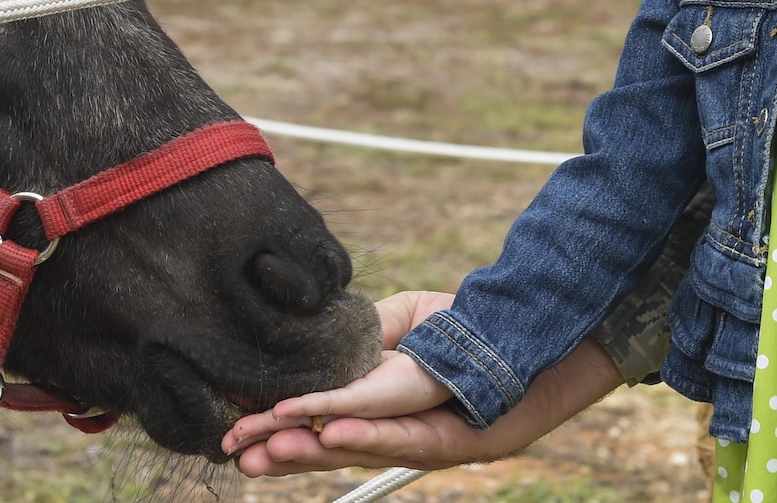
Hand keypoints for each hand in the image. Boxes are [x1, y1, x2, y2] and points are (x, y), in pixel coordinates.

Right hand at [221, 293, 624, 476]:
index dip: (278, 429)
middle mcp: (402, 432)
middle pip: (331, 450)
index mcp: (384, 409)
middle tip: (233, 455)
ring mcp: (429, 438)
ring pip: (360, 448)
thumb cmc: (475, 325)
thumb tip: (322, 350)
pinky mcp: (458, 439)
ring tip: (265, 450)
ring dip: (311, 450)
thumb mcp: (409, 320)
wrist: (543, 333)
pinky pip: (404, 434)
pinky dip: (366, 432)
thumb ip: (366, 336)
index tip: (235, 429)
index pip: (322, 426)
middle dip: (281, 453)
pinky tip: (331, 432)